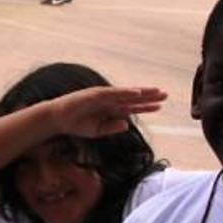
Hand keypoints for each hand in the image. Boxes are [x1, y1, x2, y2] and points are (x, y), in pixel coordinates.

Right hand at [44, 86, 165, 137]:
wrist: (58, 120)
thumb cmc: (76, 124)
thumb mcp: (97, 131)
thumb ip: (112, 128)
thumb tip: (127, 125)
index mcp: (110, 109)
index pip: (132, 107)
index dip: (146, 106)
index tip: (160, 106)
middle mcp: (109, 100)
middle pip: (132, 98)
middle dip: (148, 97)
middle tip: (165, 94)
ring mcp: (102, 96)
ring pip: (126, 94)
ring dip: (140, 92)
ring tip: (155, 92)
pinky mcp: (94, 94)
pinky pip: (113, 93)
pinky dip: (125, 92)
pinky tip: (136, 92)